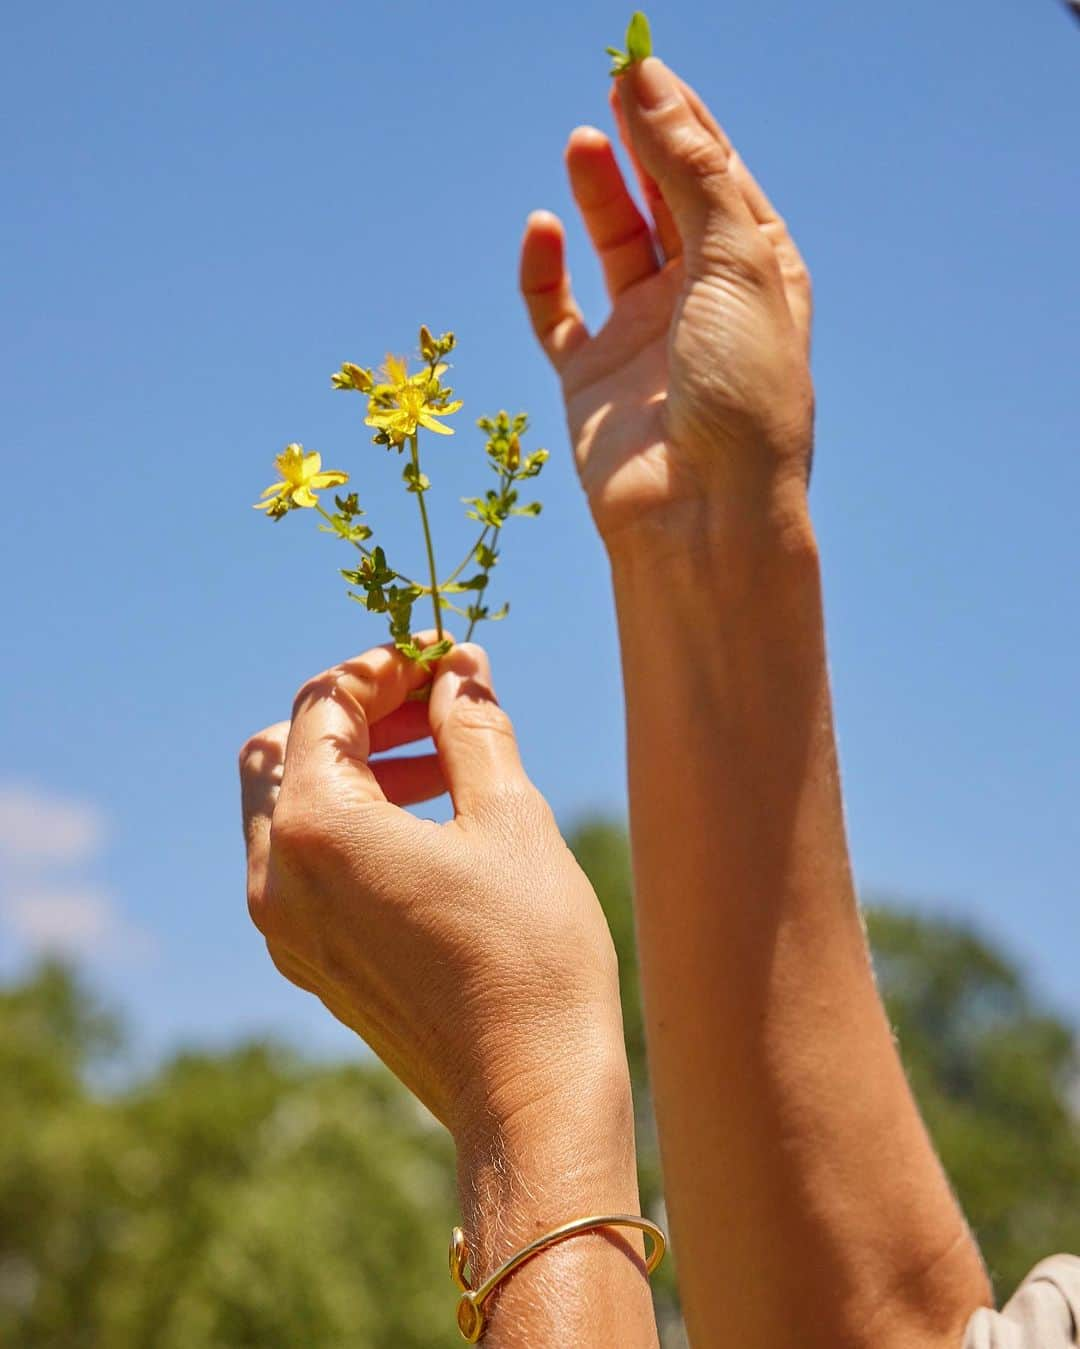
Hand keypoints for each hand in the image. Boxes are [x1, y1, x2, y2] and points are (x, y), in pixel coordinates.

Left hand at [238, 641, 627, 1149]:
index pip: (323, 704)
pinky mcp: (309, 960)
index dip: (383, 668)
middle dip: (356, 714)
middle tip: (434, 706)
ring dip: (354, 766)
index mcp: (317, 829)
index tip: (441, 660)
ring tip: (445, 762)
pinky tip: (427, 826)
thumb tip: (459, 666)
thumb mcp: (510, 819)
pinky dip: (350, 822)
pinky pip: (303, 863)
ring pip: (288, 808)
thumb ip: (472, 727)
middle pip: (282, 750)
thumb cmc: (530, 953)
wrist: (528, 1095)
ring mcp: (285, 927)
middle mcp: (276, 877)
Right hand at [520, 56, 813, 549]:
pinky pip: (557, 314)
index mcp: (756, 273)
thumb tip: (647, 81)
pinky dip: (542, 272)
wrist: (700, 513)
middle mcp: (700, 302)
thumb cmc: (741, 392)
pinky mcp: (589, 378)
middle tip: (611, 89)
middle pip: (666, 202)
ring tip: (584, 141)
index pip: (718, 176)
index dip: (682, 119)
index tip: (640, 64)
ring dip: (599, 194)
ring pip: (615, 247)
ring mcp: (643, 340)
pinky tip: (541, 231)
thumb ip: (690, 170)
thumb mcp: (736, 264)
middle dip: (642, 145)